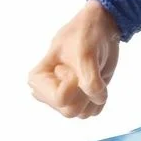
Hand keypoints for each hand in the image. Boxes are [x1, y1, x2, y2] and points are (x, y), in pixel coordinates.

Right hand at [28, 1, 119, 117]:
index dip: (73, 84)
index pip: (59, 99)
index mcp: (38, 79)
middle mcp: (48, 93)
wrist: (102, 27)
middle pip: (69, 110)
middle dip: (83, 91)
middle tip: (83, 68)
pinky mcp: (81, 100)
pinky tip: (96, 78)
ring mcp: (65, 98)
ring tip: (89, 72)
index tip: (72, 65)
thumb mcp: (85, 54)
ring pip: (82, 113)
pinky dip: (100, 96)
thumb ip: (89, 80)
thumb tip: (98, 99)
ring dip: (92, 94)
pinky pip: (93, 112)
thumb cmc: (86, 35)